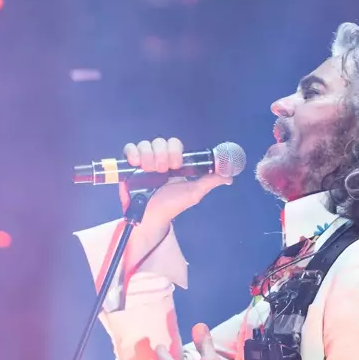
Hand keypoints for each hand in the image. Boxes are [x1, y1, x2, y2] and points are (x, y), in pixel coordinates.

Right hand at [118, 137, 232, 244]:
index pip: (174, 144)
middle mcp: (158, 159)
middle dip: (162, 156)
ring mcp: (143, 161)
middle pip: (159, 141)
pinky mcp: (129, 166)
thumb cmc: (172, 205)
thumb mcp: (194, 193)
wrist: (152, 218)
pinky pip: (129, 149)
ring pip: (145, 144)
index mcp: (174, 162)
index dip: (175, 151)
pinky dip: (133, 152)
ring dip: (148, 157)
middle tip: (162, 172)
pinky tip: (137, 164)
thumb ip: (210, 182)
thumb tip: (229, 176)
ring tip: (150, 173)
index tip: (176, 165)